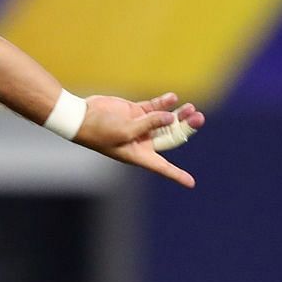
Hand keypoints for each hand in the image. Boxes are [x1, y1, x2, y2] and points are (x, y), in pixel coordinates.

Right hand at [75, 92, 205, 187]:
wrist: (82, 116)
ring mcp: (140, 126)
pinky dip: (164, 103)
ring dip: (179, 115)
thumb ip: (150, 122)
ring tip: (192, 108)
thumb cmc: (100, 131)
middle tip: (199, 118)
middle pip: (171, 137)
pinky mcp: (135, 112)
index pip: (163, 167)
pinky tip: (173, 98)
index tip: (191, 184)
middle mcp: (142, 142)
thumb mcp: (126, 130)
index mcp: (140, 155)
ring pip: (166, 121)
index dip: (177, 175)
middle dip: (185, 128)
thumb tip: (171, 116)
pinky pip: (155, 108)